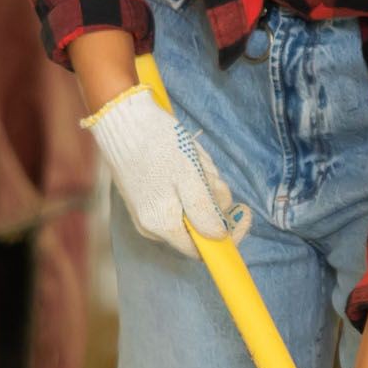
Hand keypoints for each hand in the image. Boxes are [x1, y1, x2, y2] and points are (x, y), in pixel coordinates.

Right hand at [83, 83, 242, 249]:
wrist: (122, 118)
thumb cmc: (158, 145)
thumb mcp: (190, 177)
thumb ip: (205, 212)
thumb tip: (219, 238)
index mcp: (162, 225)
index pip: (203, 249)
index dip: (229, 234)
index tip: (244, 211)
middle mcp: (151, 226)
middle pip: (200, 224)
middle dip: (214, 197)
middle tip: (209, 171)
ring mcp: (146, 211)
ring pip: (191, 206)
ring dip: (203, 183)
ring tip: (193, 158)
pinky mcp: (145, 196)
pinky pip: (178, 195)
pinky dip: (189, 178)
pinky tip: (185, 157)